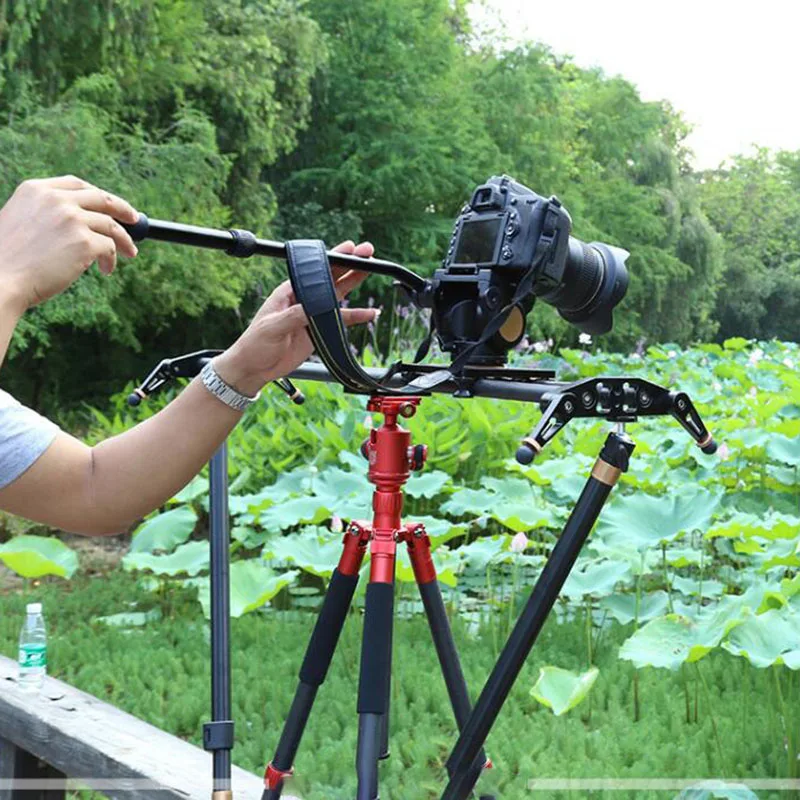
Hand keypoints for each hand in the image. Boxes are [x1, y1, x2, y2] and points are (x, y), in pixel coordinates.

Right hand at [0, 175, 138, 313]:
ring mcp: (72, 219)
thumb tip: (83, 222)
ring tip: (129, 253)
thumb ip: (47, 214)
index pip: (76, 185)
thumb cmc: (7, 259)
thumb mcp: (22, 222)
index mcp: (36, 190)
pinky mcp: (85, 242)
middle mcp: (56, 200)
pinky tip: (106, 269)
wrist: (0, 279)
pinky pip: (110, 247)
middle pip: (102, 198)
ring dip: (122, 241)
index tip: (111, 204)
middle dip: (123, 209)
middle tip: (135, 221)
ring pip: (111, 226)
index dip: (99, 194)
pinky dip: (112, 259)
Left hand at [215, 240, 378, 394]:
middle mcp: (303, 299)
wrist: (255, 367)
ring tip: (372, 270)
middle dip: (350, 264)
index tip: (351, 249)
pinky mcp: (319, 330)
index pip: (315, 270)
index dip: (334, 258)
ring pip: (339, 294)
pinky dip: (356, 316)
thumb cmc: (255, 343)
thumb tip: (314, 306)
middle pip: (331, 277)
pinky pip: (341, 320)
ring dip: (354, 282)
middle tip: (368, 252)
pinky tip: (370, 313)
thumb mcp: (272, 327)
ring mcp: (313, 314)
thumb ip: (294, 316)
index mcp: (289, 291)